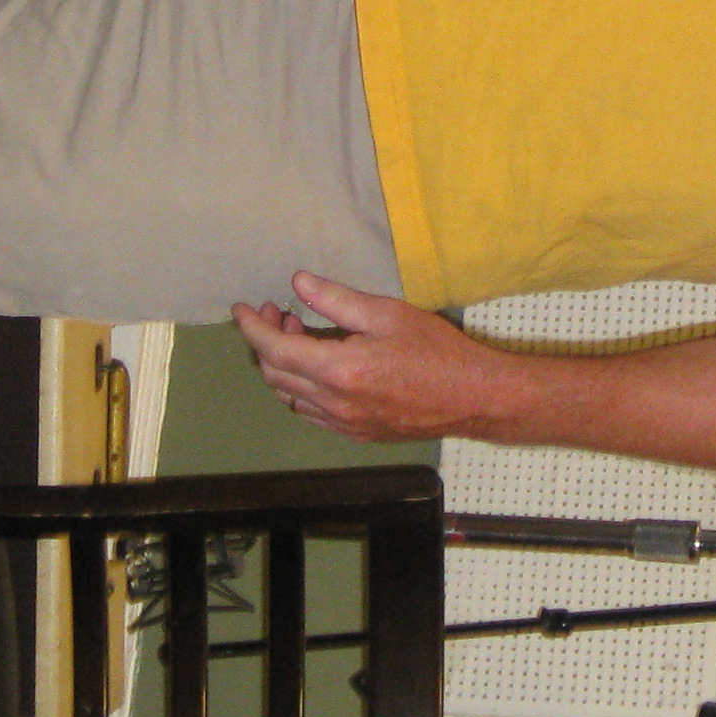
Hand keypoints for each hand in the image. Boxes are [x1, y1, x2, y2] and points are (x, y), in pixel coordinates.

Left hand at [234, 273, 515, 443]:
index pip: (275, 349)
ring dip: (283, 365)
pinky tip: (318, 366)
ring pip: (289, 397)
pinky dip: (300, 387)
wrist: (474, 399)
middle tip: (279, 311)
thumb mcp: (387, 314)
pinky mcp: (355, 434)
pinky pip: (310, 413)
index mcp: (339, 370)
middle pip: (275, 374)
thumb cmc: (437, 351)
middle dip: (265, 341)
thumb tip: (298, 282)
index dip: (252, 327)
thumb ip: (337, 300)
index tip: (242, 309)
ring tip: (301, 334)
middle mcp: (334, 403)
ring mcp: (343, 423)